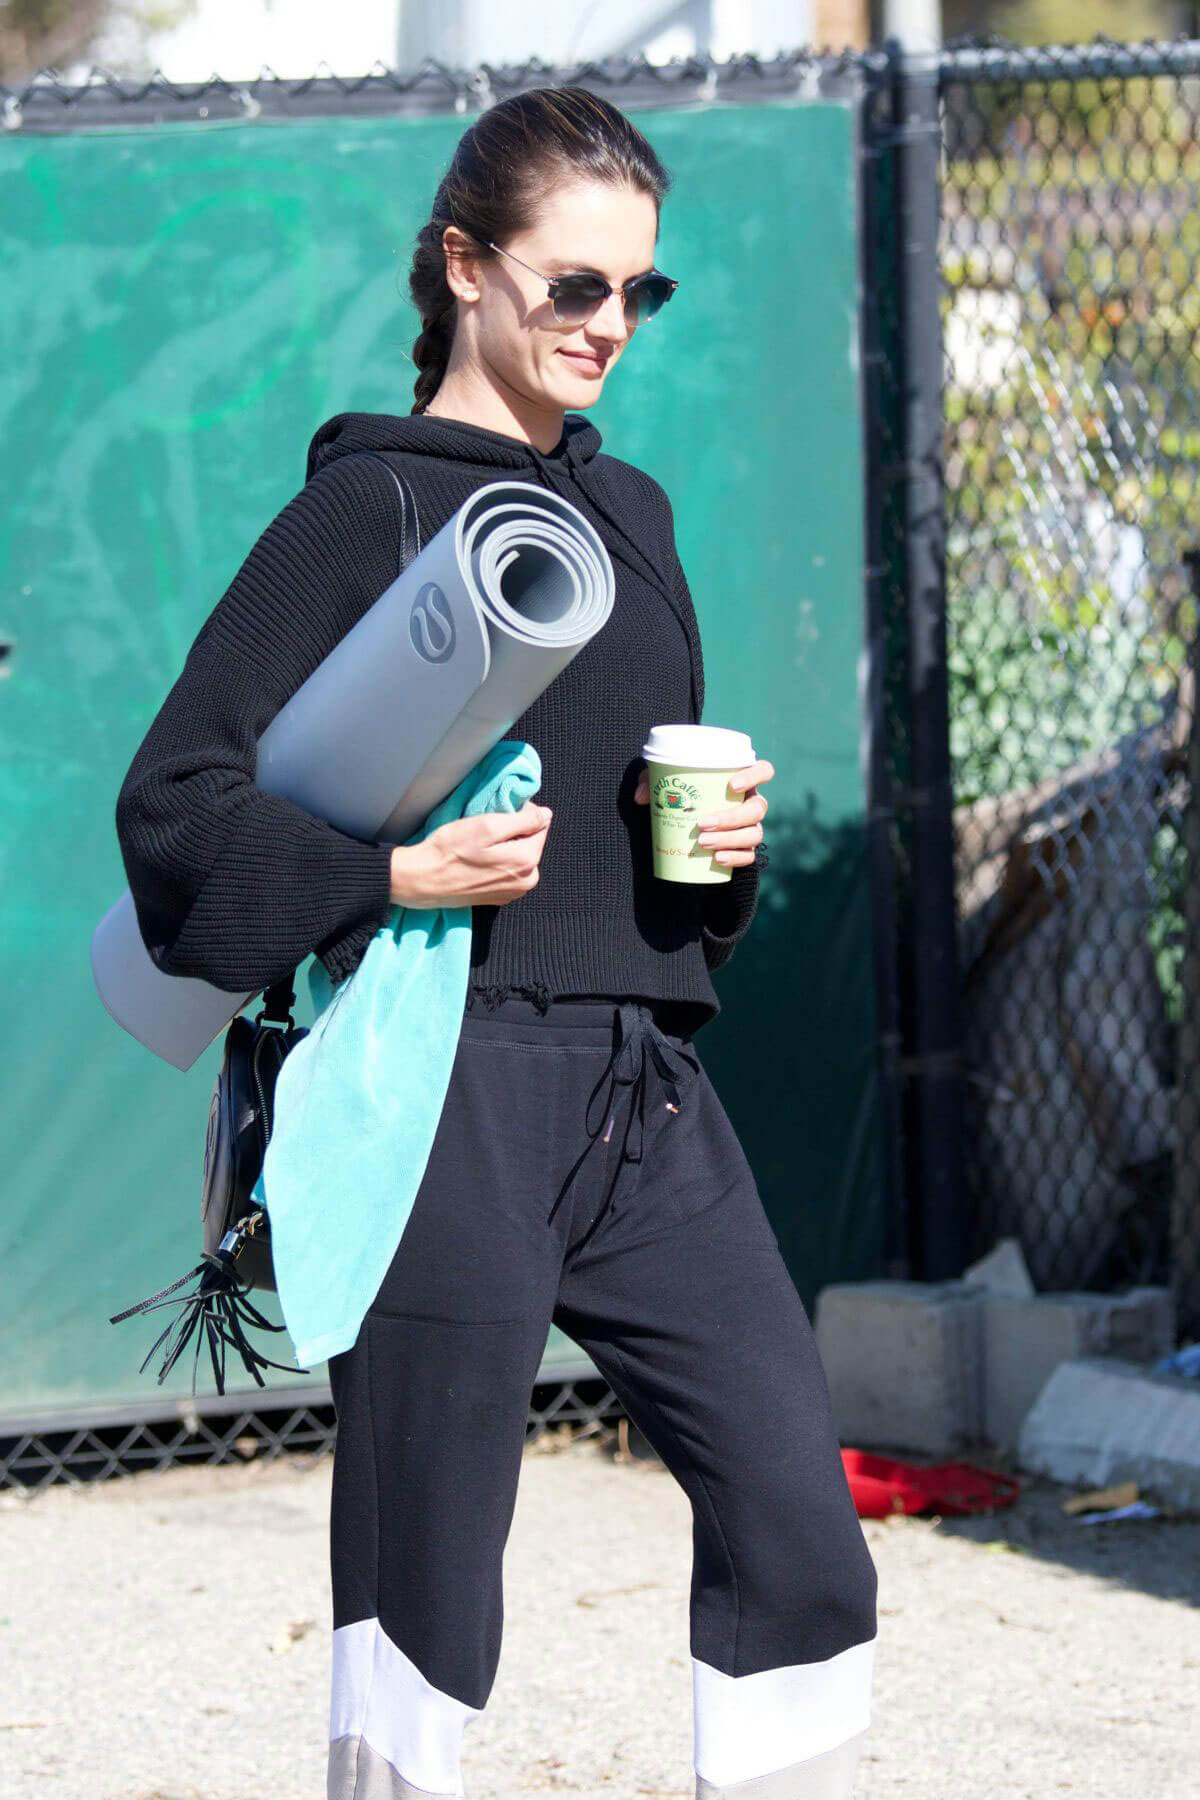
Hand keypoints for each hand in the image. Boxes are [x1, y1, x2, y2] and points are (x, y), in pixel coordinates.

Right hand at [390, 800, 552, 907]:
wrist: (423, 879)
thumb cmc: (450, 851)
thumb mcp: (487, 826)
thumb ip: (523, 820)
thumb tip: (546, 815)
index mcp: (527, 861)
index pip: (540, 825)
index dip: (520, 813)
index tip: (497, 813)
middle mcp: (527, 880)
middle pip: (530, 842)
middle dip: (513, 831)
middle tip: (484, 829)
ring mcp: (514, 892)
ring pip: (519, 856)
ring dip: (505, 846)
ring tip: (479, 845)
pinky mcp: (499, 897)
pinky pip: (507, 871)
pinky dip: (497, 861)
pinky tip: (477, 859)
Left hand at [633, 757, 773, 867]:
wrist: (684, 824)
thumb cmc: (680, 794)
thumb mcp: (664, 783)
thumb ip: (652, 782)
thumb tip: (641, 797)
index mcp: (741, 780)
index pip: (763, 770)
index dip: (754, 775)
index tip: (731, 785)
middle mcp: (751, 802)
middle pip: (757, 808)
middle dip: (731, 818)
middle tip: (702, 824)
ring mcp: (751, 826)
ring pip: (754, 833)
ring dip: (730, 839)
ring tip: (703, 843)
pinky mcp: (745, 848)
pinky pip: (749, 855)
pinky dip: (735, 858)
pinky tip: (717, 859)